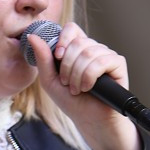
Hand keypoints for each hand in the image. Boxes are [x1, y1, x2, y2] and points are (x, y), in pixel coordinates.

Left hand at [27, 22, 141, 149]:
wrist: (89, 120)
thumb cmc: (72, 102)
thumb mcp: (50, 81)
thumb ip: (42, 59)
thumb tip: (32, 36)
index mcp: (77, 49)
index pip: (71, 29)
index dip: (63, 39)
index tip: (58, 57)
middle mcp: (93, 49)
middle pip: (78, 42)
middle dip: (68, 66)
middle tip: (67, 83)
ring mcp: (106, 55)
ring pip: (89, 52)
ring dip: (78, 75)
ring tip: (78, 89)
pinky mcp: (118, 64)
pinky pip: (102, 60)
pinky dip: (90, 76)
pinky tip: (89, 88)